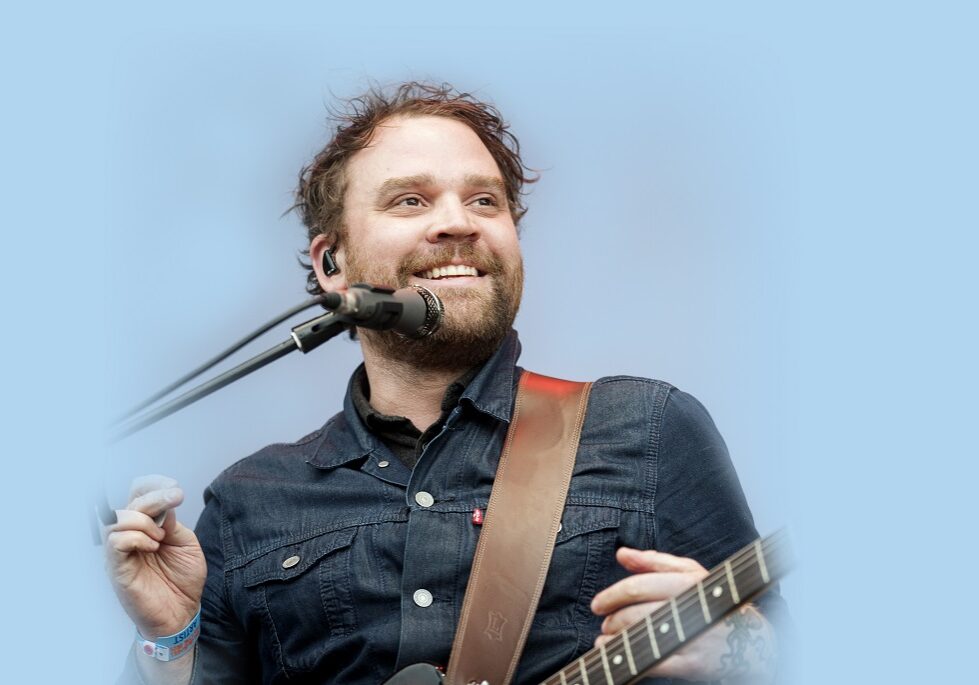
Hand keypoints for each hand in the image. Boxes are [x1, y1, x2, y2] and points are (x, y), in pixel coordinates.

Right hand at [105, 475, 206, 638]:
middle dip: (154, 495)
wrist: (182, 613)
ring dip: (144, 520)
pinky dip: (137, 537)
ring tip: (162, 537)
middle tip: (176, 496)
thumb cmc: (183, 580)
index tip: (174, 486)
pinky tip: (153, 546)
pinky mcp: (117, 568)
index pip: (137, 494)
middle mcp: (130, 536)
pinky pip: (116, 542)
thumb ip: (173, 524)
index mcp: (146, 527)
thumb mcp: (186, 544)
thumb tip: (163, 507)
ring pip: (118, 519)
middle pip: (129, 503)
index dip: (152, 484)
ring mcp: (121, 552)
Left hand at [591, 547, 774, 682]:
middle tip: (603, 621)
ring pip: (643, 636)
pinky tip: (614, 654)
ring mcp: (694, 637)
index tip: (598, 603)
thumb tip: (622, 554)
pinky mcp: (695, 664)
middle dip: (613, 618)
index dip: (613, 595)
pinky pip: (654, 663)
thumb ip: (654, 563)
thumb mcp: (690, 573)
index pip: (640, 586)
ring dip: (616, 637)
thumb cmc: (713, 600)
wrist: (752, 641)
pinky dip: (628, 658)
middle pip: (638, 613)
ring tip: (606, 636)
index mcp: (689, 582)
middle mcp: (692, 607)